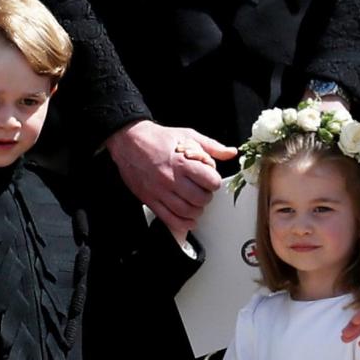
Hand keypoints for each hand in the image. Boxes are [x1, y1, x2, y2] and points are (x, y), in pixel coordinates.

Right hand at [106, 120, 236, 236]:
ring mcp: (160, 192)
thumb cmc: (158, 138)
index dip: (214, 181)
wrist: (129, 141)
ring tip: (196, 202)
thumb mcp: (187, 136)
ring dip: (197, 210)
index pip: (210, 181)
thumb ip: (211, 147)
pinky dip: (183, 223)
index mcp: (182, 162)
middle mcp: (171, 179)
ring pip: (187, 212)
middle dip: (206, 196)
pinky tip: (189, 219)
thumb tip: (231, 152)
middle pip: (200, 199)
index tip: (210, 179)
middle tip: (203, 190)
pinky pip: (170, 219)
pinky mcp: (150, 200)